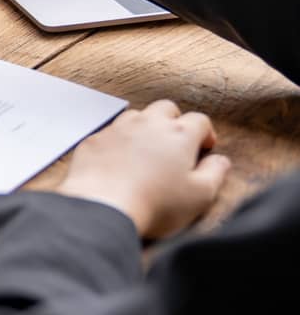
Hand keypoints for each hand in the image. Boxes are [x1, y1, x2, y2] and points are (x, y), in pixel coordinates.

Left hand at [57, 100, 230, 239]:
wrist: (104, 206)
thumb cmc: (155, 204)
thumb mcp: (200, 195)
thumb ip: (215, 173)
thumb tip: (221, 161)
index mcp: (179, 134)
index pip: (199, 120)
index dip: (205, 132)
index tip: (205, 147)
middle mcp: (148, 123)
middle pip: (166, 108)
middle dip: (175, 121)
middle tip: (176, 144)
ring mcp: (118, 128)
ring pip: (136, 115)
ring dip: (144, 127)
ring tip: (146, 151)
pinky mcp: (94, 139)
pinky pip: (109, 132)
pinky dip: (117, 141)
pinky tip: (118, 160)